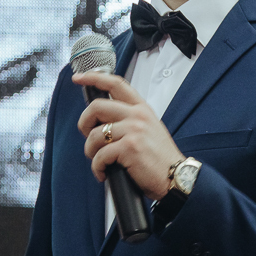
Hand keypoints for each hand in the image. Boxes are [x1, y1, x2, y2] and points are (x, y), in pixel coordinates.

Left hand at [72, 71, 183, 200]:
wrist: (176, 178)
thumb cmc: (160, 159)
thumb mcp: (149, 129)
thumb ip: (129, 120)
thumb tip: (101, 121)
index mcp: (142, 109)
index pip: (116, 84)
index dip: (94, 77)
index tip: (79, 78)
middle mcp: (138, 116)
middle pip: (97, 106)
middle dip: (84, 123)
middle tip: (89, 138)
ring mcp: (134, 130)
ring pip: (95, 134)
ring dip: (91, 151)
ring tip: (99, 161)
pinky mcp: (129, 147)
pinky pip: (100, 155)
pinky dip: (97, 167)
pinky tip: (103, 173)